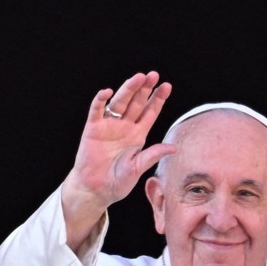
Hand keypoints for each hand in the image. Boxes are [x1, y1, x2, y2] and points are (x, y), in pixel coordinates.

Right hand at [61, 71, 173, 248]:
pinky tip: (107, 92)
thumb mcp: (138, 169)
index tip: (167, 86)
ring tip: (138, 78)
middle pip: (136, 103)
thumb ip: (152, 155)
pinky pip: (96, 111)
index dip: (158, 99)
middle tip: (153, 75)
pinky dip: (100, 101)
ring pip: (119, 102)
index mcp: (138, 135)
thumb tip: (173, 148)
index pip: (150, 113)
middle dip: (145, 89)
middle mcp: (124, 127)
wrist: (96, 190)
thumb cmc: (117, 182)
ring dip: (128, 89)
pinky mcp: (93, 129)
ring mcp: (108, 126)